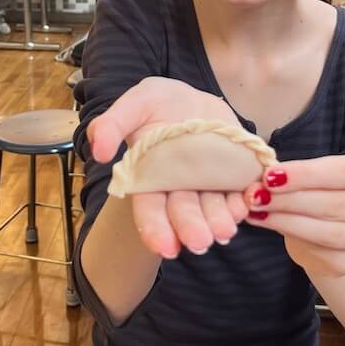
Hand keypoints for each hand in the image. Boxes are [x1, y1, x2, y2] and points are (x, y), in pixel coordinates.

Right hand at [89, 78, 248, 258]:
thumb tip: (98, 151)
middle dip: (191, 229)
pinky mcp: (233, 176)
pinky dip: (242, 201)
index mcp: (150, 177)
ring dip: (219, 221)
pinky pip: (239, 193)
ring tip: (224, 231)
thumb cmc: (158, 103)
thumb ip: (112, 124)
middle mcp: (180, 187)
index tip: (164, 247)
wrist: (192, 98)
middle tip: (200, 242)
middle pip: (184, 212)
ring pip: (213, 208)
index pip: (149, 209)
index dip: (155, 228)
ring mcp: (208, 184)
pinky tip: (246, 204)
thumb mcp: (135, 103)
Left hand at [243, 153, 344, 277]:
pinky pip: (323, 254)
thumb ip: (295, 175)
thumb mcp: (315, 174)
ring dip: (287, 220)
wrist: (333, 229)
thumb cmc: (322, 189)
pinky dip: (291, 238)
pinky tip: (268, 225)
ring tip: (257, 211)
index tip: (270, 175)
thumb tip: (260, 182)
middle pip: (336, 204)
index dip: (306, 174)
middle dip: (290, 199)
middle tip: (256, 195)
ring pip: (329, 232)